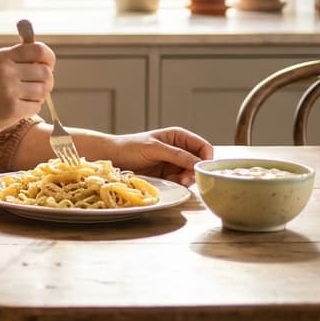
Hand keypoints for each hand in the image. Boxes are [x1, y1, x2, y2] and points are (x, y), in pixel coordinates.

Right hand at [0, 42, 54, 142]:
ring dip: (39, 96)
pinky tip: (17, 109)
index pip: (38, 50)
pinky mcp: (12, 110)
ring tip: (24, 99)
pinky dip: (31, 108)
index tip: (47, 66)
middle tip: (37, 88)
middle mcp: (6, 71)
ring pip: (44, 90)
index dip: (48, 59)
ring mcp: (9, 90)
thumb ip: (10, 61)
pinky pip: (36, 106)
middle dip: (46, 81)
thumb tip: (41, 59)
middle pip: (45, 72)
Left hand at [93, 127, 212, 185]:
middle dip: (196, 171)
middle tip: (187, 178)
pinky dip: (179, 183)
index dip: (206, 158)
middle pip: (199, 162)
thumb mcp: (154, 148)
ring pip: (191, 174)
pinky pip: (180, 181)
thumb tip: (197, 163)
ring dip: (188, 179)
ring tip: (177, 181)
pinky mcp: (167, 175)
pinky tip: (171, 183)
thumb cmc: (130, 147)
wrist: (112, 158)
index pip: (203, 146)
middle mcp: (179, 149)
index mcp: (178, 137)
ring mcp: (173, 163)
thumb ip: (176, 154)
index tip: (202, 169)